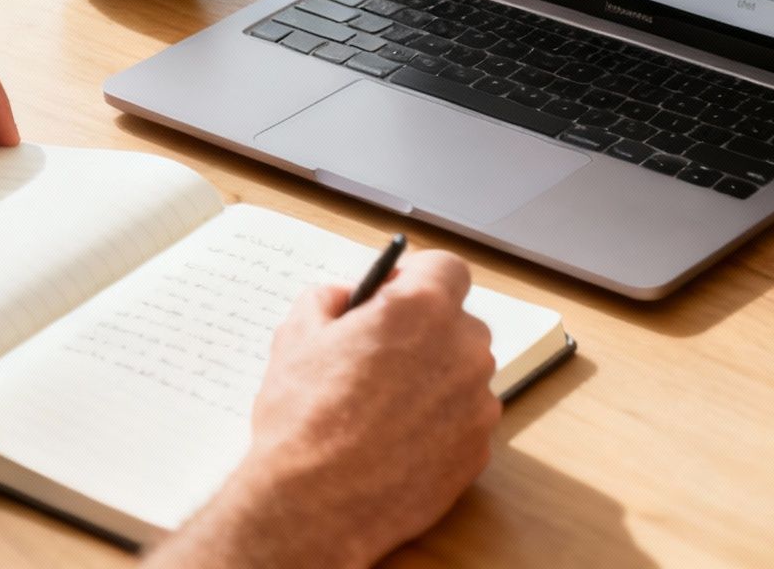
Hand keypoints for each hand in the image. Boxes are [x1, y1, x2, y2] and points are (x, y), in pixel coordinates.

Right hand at [149, 250, 500, 568]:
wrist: (315, 504)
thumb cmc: (304, 418)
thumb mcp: (295, 337)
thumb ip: (325, 301)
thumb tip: (342, 298)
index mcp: (420, 309)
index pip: (446, 268)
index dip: (417, 277)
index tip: (394, 294)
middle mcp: (462, 350)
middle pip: (457, 323)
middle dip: (424, 331)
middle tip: (379, 355)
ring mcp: (477, 403)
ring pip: (462, 373)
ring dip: (433, 378)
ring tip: (383, 407)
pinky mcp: (478, 450)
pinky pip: (464, 420)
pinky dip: (439, 423)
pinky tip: (397, 441)